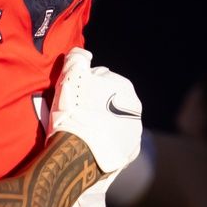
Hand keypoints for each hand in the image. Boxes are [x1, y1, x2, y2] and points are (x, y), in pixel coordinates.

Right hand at [48, 49, 143, 174]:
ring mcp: (134, 132)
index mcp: (125, 87)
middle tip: (76, 114)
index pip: (101, 81)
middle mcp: (135, 109)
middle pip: (109, 103)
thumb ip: (77, 59)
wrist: (78, 151)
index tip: (73, 97)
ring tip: (82, 131)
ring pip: (113, 123)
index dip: (85, 87)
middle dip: (95, 106)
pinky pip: (115, 143)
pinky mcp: (129, 153)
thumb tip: (82, 54)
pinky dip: (106, 142)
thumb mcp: (71, 76)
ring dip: (101, 124)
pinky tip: (92, 144)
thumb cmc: (74, 110)